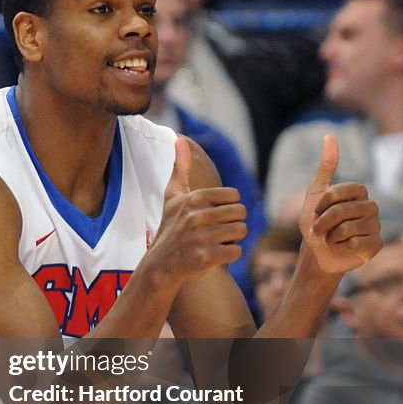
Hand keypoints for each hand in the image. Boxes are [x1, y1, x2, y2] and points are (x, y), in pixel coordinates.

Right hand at [149, 137, 247, 281]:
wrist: (161, 264)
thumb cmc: (171, 227)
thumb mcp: (172, 196)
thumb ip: (179, 167)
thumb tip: (179, 139)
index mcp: (194, 198)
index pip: (235, 197)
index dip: (227, 207)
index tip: (213, 216)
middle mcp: (198, 216)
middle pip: (240, 214)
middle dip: (232, 224)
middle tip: (215, 232)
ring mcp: (201, 237)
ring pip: (241, 232)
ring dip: (232, 239)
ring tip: (214, 242)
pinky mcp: (206, 257)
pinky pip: (237, 251)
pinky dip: (229, 255)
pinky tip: (214, 255)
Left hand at [299, 135, 381, 273]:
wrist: (316, 253)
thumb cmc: (314, 223)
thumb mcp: (314, 193)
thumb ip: (325, 167)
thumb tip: (329, 136)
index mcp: (358, 193)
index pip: (344, 190)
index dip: (325, 202)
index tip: (315, 210)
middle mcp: (370, 207)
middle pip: (344, 210)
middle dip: (323, 221)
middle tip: (317, 230)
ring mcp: (375, 226)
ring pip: (350, 227)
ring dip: (330, 235)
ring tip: (329, 239)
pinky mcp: (375, 245)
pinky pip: (356, 243)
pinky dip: (340, 247)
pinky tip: (341, 247)